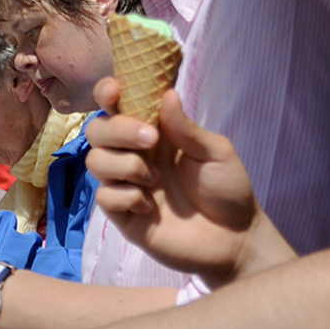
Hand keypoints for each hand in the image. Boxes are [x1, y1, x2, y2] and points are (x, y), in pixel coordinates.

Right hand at [85, 79, 286, 287]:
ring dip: (124, 165)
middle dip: (118, 130)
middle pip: (96, 130)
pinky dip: (127, 197)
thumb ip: (186, 127)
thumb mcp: (215, 152)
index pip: (117, 107)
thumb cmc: (227, 190)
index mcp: (153, 133)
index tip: (114, 90)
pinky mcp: (123, 214)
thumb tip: (167, 94)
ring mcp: (125, 185)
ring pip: (94, 161)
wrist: (235, 239)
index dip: (107, 94)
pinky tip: (150, 207)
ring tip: (155, 179)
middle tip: (151, 140)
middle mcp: (133, 155)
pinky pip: (104, 197)